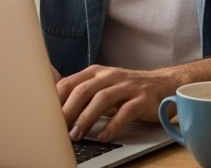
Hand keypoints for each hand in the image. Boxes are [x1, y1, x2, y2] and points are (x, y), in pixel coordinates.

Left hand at [58, 64, 178, 142]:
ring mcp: (128, 87)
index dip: (55, 101)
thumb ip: (80, 90)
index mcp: (96, 73)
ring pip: (102, 99)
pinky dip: (113, 125)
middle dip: (68, 112)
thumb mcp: (102, 85)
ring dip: (86, 119)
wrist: (164, 84)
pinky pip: (126, 112)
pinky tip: (104, 137)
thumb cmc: (128, 89)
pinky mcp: (143, 99)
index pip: (69, 83)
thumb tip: (50, 97)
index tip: (45, 119)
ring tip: (77, 136)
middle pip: (83, 90)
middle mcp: (110, 76)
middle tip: (58, 131)